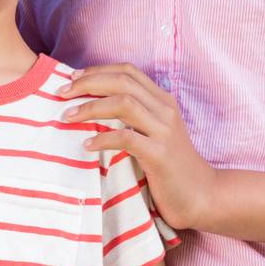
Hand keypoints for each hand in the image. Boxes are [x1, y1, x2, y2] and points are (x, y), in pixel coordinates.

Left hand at [59, 63, 217, 230]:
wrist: (202, 195)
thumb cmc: (172, 167)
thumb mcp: (156, 134)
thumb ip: (135, 118)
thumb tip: (95, 108)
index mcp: (163, 101)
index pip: (128, 72)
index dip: (98, 70)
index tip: (72, 78)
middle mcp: (165, 110)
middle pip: (122, 82)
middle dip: (88, 83)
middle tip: (62, 93)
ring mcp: (164, 131)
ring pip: (123, 103)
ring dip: (90, 107)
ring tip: (68, 116)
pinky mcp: (160, 155)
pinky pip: (126, 138)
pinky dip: (102, 138)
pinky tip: (86, 145)